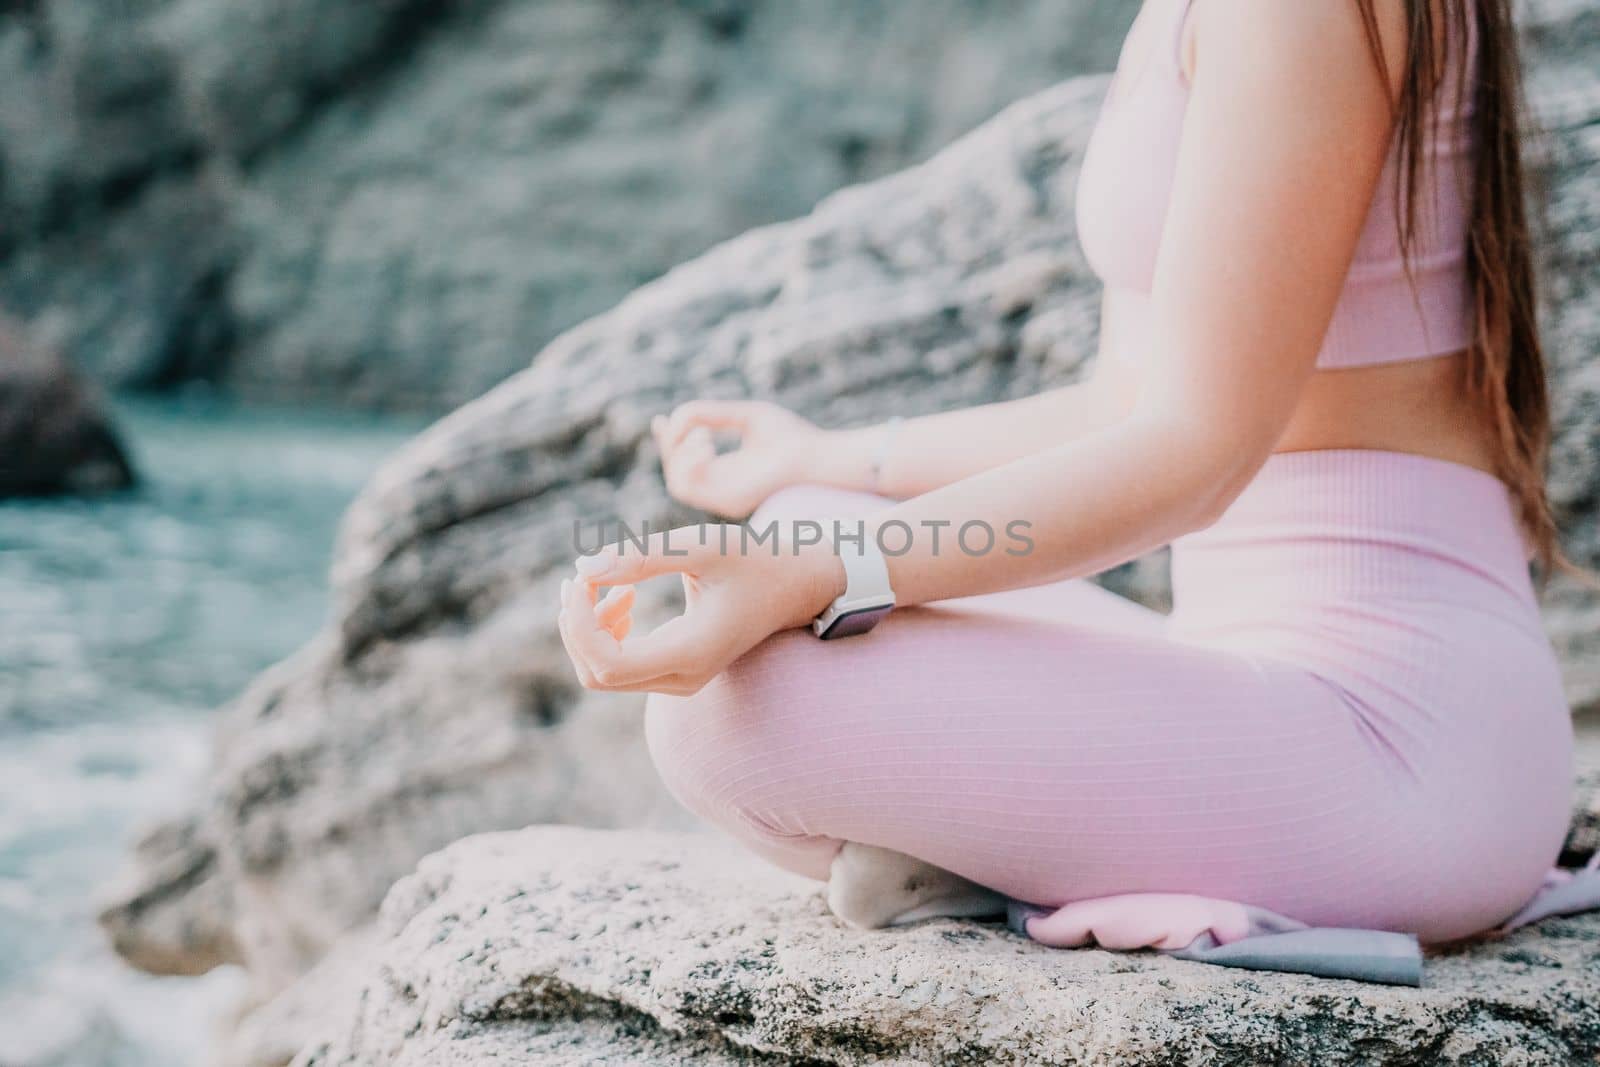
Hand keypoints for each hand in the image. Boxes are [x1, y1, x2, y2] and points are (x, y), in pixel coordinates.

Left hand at [557, 527, 844, 695]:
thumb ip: (642, 556)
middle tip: (582, 577)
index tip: (580, 578)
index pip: (606, 664)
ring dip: (589, 629)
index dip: (579, 624)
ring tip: (603, 582)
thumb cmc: (756, 559)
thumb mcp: (702, 546)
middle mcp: (683, 677)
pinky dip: (606, 633)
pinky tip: (623, 597)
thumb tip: (584, 567)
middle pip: (597, 674)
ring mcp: (680, 679)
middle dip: (577, 626)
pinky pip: (621, 666)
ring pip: (604, 673)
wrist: (798, 584)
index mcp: (691, 652)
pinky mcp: (676, 669)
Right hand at [653, 400, 821, 517]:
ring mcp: (724, 500)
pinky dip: (687, 461)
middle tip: (695, 425)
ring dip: (680, 453)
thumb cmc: (792, 437)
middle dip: (672, 444)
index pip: (687, 462)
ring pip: (677, 483)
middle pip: (677, 472)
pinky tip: (706, 443)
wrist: (818, 457)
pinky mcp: (727, 503)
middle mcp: (723, 489)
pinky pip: (686, 487)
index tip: (661, 420)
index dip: (669, 442)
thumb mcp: (746, 416)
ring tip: (704, 435)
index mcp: (729, 472)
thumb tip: (682, 416)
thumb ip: (712, 414)